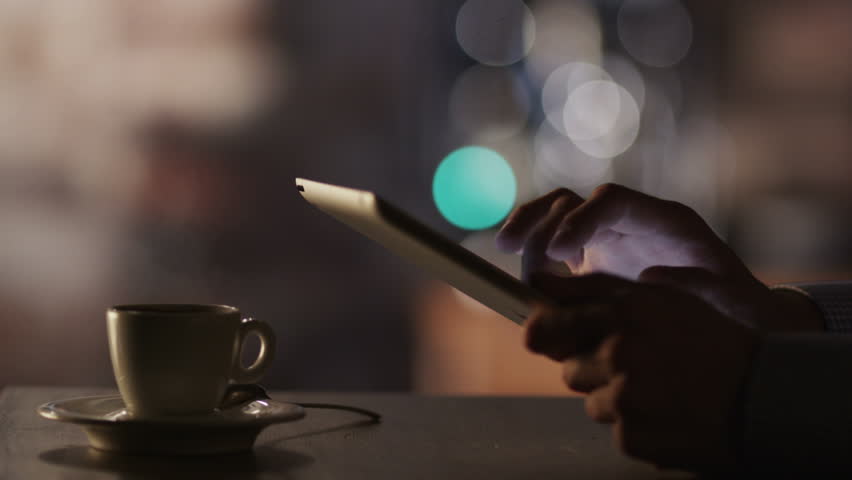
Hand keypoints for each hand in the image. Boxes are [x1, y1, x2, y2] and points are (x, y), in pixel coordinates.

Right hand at [496, 184, 822, 330]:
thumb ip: (695, 286)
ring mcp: (607, 240)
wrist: (735, 315)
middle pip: (572, 201)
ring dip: (526, 232)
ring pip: (554, 219)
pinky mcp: (592, 262)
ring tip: (507, 258)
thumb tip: (646, 278)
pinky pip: (552, 250)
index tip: (560, 252)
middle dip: (537, 217)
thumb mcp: (729, 299)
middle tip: (507, 245)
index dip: (581, 219)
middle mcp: (629, 223)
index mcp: (664, 221)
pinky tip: (521, 282)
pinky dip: (531, 260)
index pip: (613, 202)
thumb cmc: (737, 306)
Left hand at [526, 273, 758, 470]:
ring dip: (611, 395)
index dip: (540, 322)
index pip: (551, 314)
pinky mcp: (628, 433)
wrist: (762, 398)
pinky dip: (633, 424)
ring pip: (588, 396)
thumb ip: (603, 291)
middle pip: (566, 362)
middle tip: (629, 365)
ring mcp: (622, 394)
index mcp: (626, 309)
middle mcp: (618, 349)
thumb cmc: (714, 343)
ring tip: (656, 389)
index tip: (533, 326)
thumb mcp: (665, 299)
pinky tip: (664, 412)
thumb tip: (540, 285)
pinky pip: (612, 427)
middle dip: (587, 364)